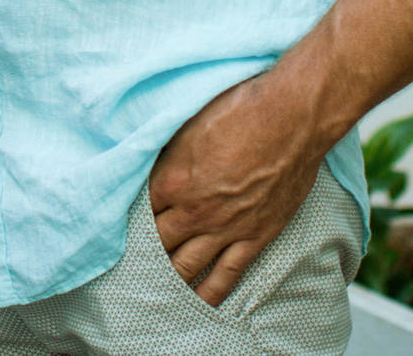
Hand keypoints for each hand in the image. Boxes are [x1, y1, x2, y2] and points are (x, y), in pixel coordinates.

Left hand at [148, 73, 326, 306]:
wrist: (292, 118)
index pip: (139, 210)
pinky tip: (199, 302)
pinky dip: (210, 291)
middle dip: (143, 253)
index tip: (121, 225)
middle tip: (131, 263)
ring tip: (155, 288)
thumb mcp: (188, 122)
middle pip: (157, 243)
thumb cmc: (240, 109)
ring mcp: (225, 228)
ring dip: (169, 277)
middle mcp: (194, 211)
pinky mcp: (254, 236)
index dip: (129, 218)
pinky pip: (227, 274)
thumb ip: (168, 150)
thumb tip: (151, 155)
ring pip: (186, 265)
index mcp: (173, 180)